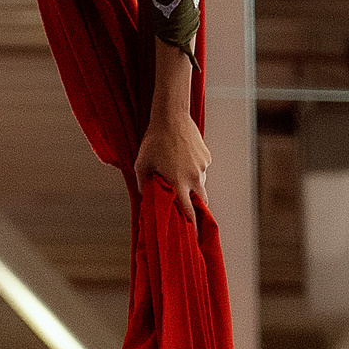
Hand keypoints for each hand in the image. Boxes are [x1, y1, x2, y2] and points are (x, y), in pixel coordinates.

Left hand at [133, 43, 209, 216]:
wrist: (171, 117)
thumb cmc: (153, 141)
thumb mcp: (141, 164)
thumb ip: (142, 184)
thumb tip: (145, 195)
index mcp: (178, 182)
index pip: (188, 210)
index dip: (191, 222)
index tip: (192, 231)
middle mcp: (194, 177)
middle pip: (200, 199)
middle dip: (195, 203)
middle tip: (188, 203)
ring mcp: (203, 166)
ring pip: (201, 181)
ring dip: (192, 182)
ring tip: (178, 170)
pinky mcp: (207, 156)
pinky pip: (202, 167)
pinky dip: (195, 167)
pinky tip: (184, 157)